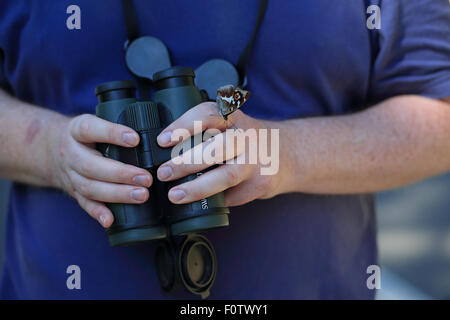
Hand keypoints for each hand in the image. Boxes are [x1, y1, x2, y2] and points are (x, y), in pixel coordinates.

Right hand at [47, 114, 151, 227]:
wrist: (50, 149)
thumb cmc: (84, 135)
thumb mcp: (93, 122)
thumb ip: (114, 124)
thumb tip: (153, 129)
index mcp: (77, 130)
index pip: (91, 129)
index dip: (112, 133)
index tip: (135, 139)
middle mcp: (71, 153)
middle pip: (91, 166)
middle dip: (121, 174)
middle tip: (146, 178)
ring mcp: (70, 175)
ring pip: (90, 187)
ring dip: (117, 194)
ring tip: (142, 195)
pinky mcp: (74, 192)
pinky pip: (85, 204)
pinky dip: (98, 213)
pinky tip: (111, 219)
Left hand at [155, 102, 284, 206]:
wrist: (287, 154)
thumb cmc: (248, 140)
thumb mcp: (231, 125)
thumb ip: (207, 132)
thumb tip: (166, 153)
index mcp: (233, 118)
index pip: (207, 114)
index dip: (183, 126)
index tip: (163, 140)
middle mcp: (246, 137)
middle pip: (216, 148)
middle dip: (186, 162)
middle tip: (163, 173)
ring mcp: (256, 161)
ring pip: (226, 176)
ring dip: (197, 187)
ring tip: (175, 195)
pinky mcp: (261, 183)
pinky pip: (233, 195)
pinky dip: (214, 200)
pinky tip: (200, 204)